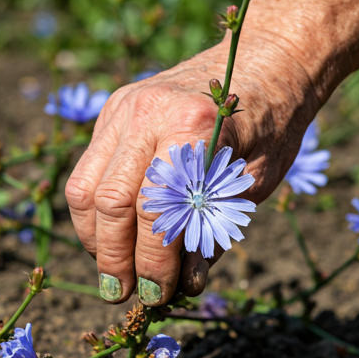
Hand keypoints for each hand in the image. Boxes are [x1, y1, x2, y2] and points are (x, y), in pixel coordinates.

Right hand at [65, 31, 319, 305]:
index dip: (155, 264)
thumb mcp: (255, 183)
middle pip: (111, 204)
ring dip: (95, 240)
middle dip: (116, 260)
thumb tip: (182, 282)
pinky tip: (110, 236)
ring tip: (114, 272)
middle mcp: (148, 113)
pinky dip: (93, 213)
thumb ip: (214, 228)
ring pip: (85, 189)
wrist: (266, 61)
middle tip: (126, 295)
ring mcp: (124, 108)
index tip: (159, 296)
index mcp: (192, 127)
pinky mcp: (114, 110)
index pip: (158, 213)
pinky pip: (86, 171)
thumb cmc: (273, 123)